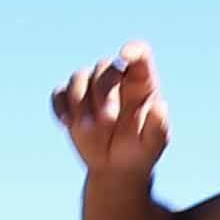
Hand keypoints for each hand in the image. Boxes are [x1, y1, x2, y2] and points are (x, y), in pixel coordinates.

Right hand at [53, 47, 170, 174]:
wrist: (117, 168)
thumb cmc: (141, 151)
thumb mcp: (154, 144)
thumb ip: (158, 126)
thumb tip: (159, 106)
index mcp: (141, 82)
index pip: (140, 54)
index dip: (133, 50)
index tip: (125, 56)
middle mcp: (116, 78)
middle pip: (105, 67)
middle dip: (103, 93)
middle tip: (107, 121)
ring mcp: (91, 88)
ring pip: (80, 77)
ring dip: (80, 103)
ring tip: (87, 129)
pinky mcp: (70, 101)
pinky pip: (59, 93)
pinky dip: (60, 106)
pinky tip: (66, 123)